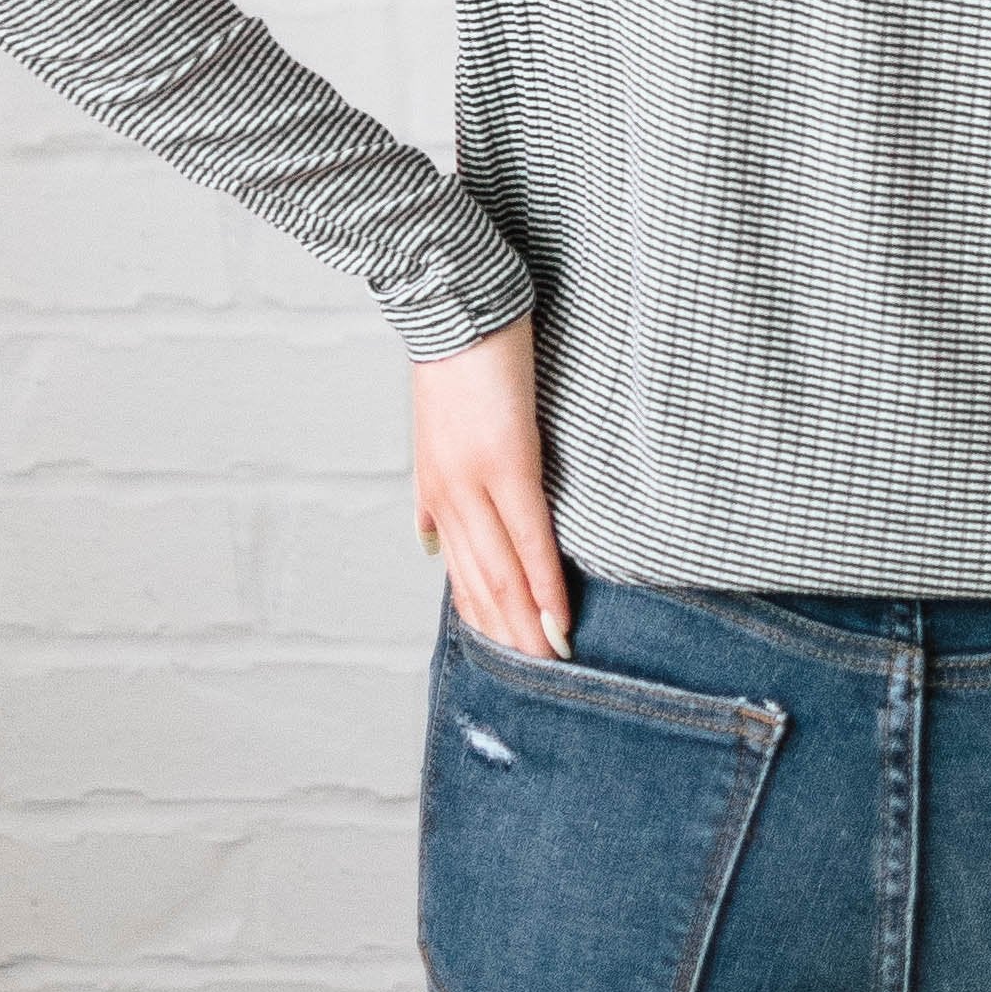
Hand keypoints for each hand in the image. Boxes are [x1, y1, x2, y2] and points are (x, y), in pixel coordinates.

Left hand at [412, 311, 573, 660]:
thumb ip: (436, 492)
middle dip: (508, 641)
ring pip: (503, 576)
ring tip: (551, 671)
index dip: (484, 621)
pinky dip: (546, 584)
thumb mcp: (434, 432)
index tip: (505, 659)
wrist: (453, 303)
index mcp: (437, 490)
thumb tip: (431, 539)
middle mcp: (450, 496)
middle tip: (535, 688)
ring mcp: (478, 482)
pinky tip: (559, 619)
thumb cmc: (456, 358)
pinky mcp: (510, 462)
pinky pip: (531, 537)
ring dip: (527, 629)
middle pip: (482, 588)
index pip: (461, 574)